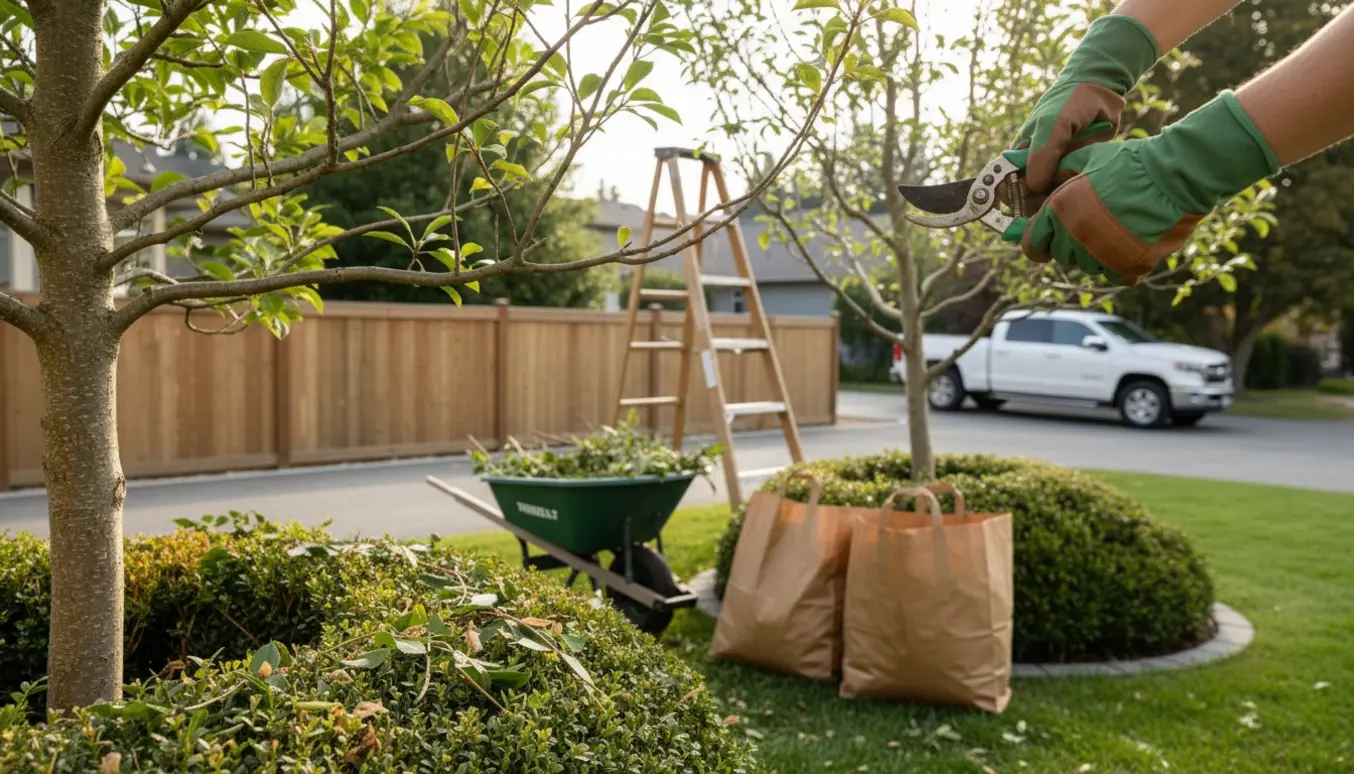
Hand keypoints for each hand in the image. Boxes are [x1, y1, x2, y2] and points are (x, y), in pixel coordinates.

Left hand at [1003, 90, 1279, 285]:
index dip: (1034, 240)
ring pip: (1086, 265)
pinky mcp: (1129, 266)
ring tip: (1111, 229)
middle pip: (1060, 254)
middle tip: (1087, 222)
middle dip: (1067, 241)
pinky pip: (1113, 275)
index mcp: (1060, 212)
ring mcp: (1103, 256)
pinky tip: (1126, 244)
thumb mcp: (1087, 158)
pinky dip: (1117, 264)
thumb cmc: (1130, 163)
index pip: (1031, 243)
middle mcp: (1076, 238)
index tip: (1041, 237)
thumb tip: (1037, 182)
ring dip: (1092, 252)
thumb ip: (1058, 173)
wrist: (1175, 176)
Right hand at [1014, 14, 1159, 193]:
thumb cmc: (1068, 104)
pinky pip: (1073, 189)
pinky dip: (1075, 193)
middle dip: (1036, 202)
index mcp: (1022, 153)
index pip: (1007, 183)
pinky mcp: (1078, 171)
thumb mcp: (1051, 126)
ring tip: (1068, 196)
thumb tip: (1033, 187)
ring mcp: (1059, 169)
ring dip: (1058, 199)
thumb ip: (1041, 155)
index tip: (1021, 205)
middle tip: (1048, 205)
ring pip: (1052, 195)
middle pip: (1029, 195)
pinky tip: (1081, 192)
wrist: (1101, 92)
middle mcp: (1038, 164)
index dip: (1011, 196)